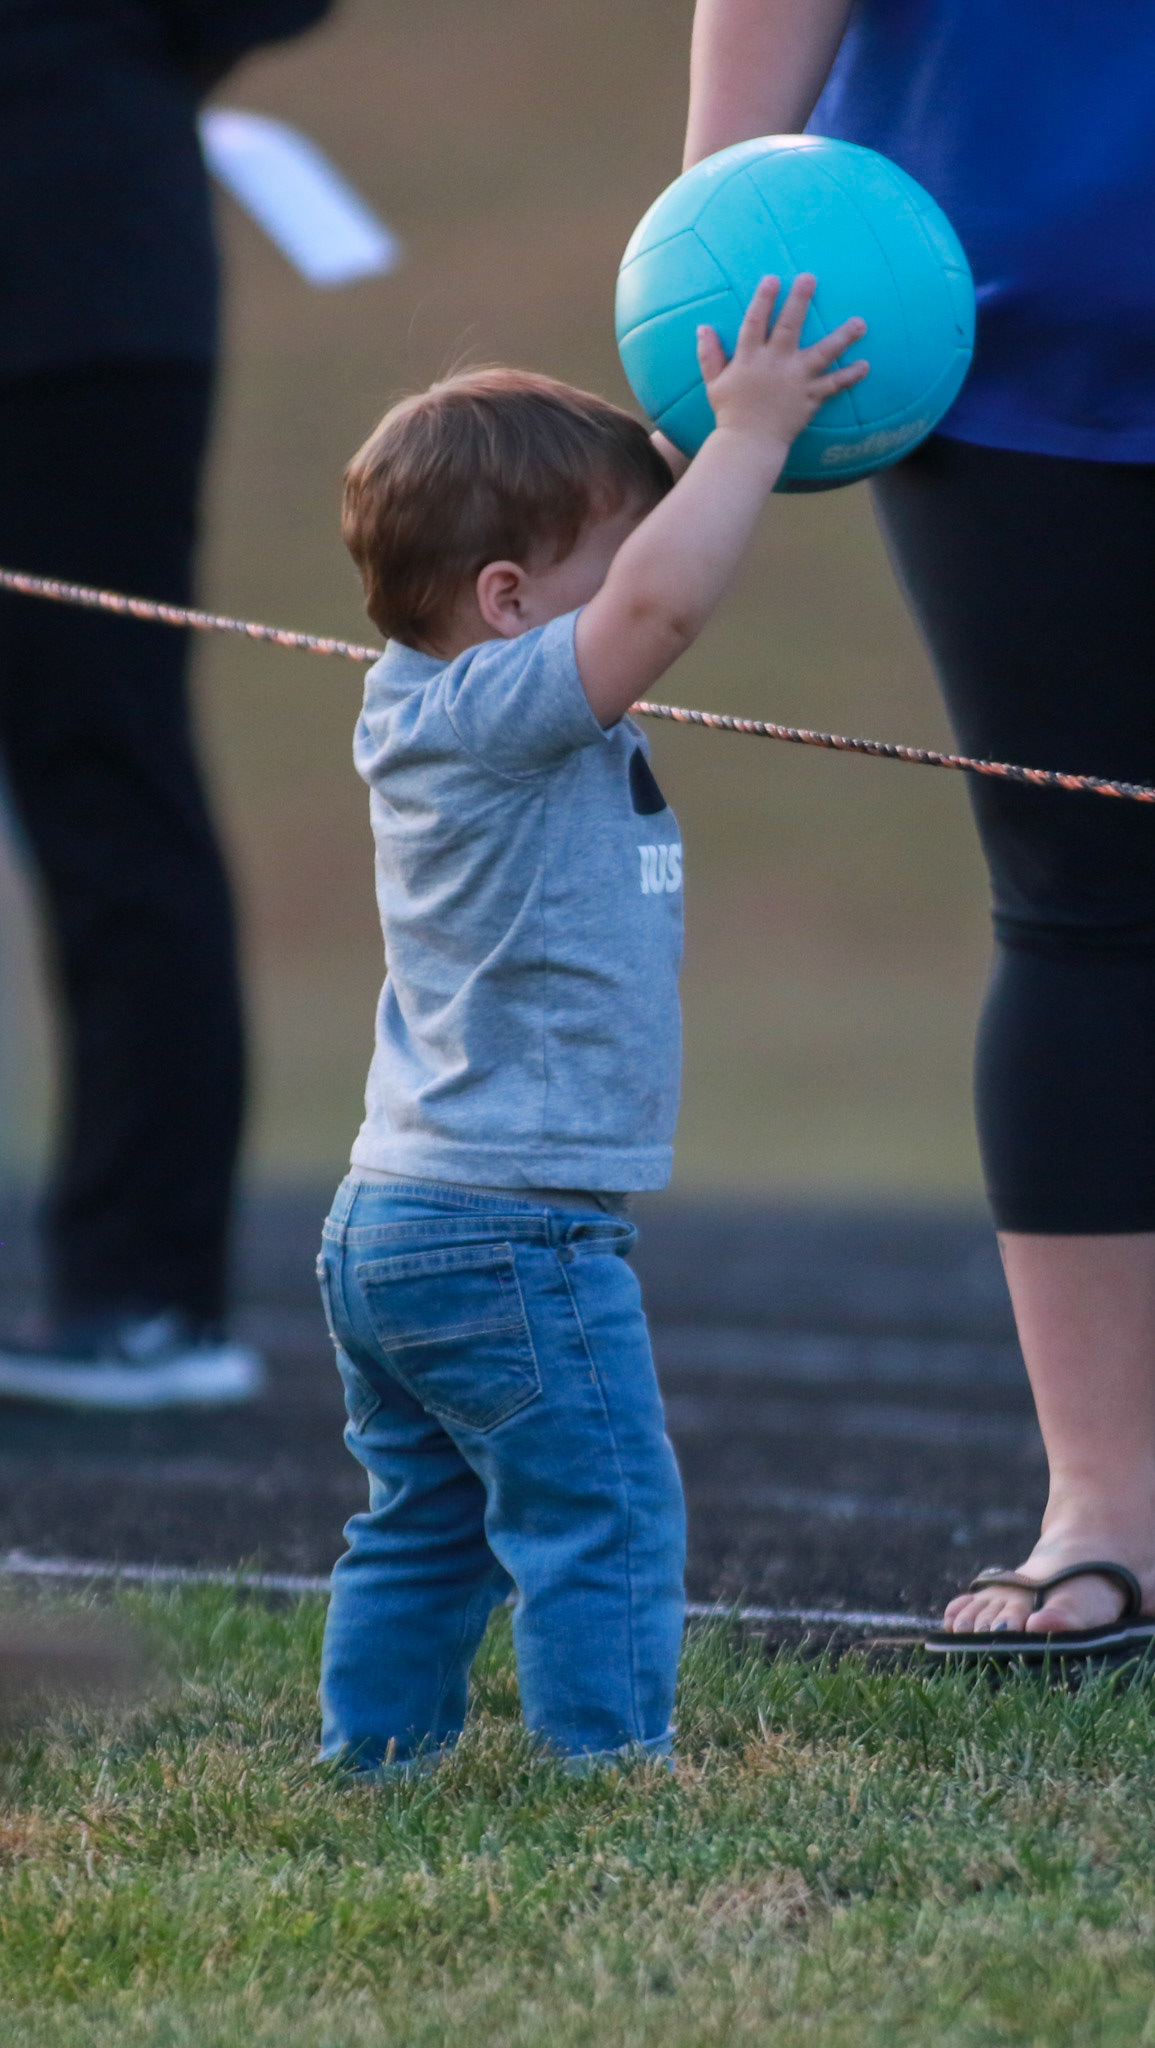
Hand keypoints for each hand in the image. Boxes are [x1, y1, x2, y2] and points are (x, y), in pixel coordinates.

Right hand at [697, 273, 867, 453]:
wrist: (749, 444)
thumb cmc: (730, 412)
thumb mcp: (714, 382)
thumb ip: (709, 355)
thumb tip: (702, 328)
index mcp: (749, 357)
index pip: (755, 322)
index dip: (763, 299)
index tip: (773, 278)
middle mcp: (775, 363)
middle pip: (789, 326)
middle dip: (799, 301)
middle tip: (810, 278)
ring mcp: (796, 380)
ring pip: (822, 353)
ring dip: (842, 337)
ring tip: (860, 323)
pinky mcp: (810, 398)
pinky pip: (833, 385)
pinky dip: (850, 376)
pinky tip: (865, 366)